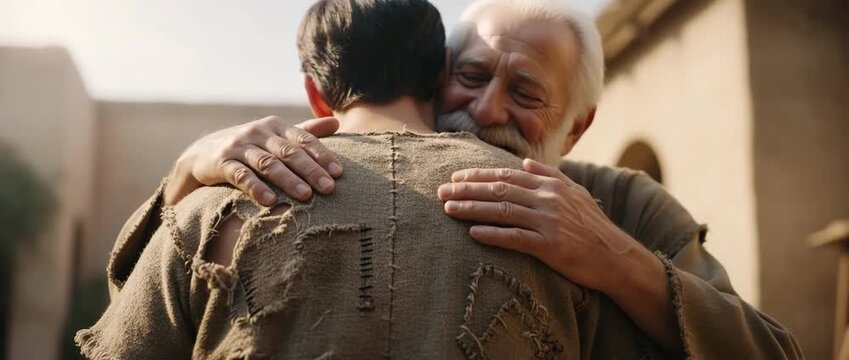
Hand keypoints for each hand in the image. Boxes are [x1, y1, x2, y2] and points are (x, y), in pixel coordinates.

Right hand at [164, 116, 341, 205]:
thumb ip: (305, 132)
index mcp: (276, 126)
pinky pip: (240, 175)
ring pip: (267, 163)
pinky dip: (256, 188)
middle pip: (289, 152)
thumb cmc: (250, 147)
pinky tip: (269, 201)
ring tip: (305, 196)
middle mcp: (258, 132)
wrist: (202, 153)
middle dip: (311, 170)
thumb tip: (337, 122)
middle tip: (329, 188)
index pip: (304, 140)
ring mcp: (239, 146)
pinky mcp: (221, 162)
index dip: (322, 156)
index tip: (339, 173)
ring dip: (288, 180)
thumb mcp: (276, 136)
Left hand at [437, 158, 644, 291]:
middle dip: (467, 189)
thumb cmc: (594, 227)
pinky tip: (472, 234)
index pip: (507, 175)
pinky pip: (515, 238)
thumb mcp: (577, 193)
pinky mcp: (550, 246)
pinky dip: (492, 235)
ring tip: (448, 209)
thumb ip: (550, 176)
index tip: (456, 177)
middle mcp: (548, 199)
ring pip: (502, 210)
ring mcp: (548, 222)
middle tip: (441, 192)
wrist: (616, 257)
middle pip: (499, 190)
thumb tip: (525, 163)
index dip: (479, 175)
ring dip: (472, 209)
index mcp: (551, 185)